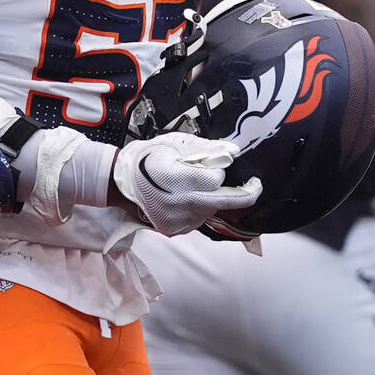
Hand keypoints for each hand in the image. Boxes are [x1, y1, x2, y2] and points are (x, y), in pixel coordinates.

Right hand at [112, 131, 261, 236]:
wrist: (120, 182)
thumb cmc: (147, 158)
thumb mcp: (174, 144)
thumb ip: (205, 148)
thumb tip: (232, 151)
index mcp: (177, 178)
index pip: (217, 180)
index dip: (219, 171)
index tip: (218, 165)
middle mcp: (179, 203)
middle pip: (224, 202)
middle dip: (244, 194)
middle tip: (255, 185)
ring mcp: (177, 220)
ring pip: (211, 210)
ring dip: (213, 199)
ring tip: (195, 187)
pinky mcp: (174, 230)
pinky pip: (199, 219)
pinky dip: (200, 208)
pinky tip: (186, 199)